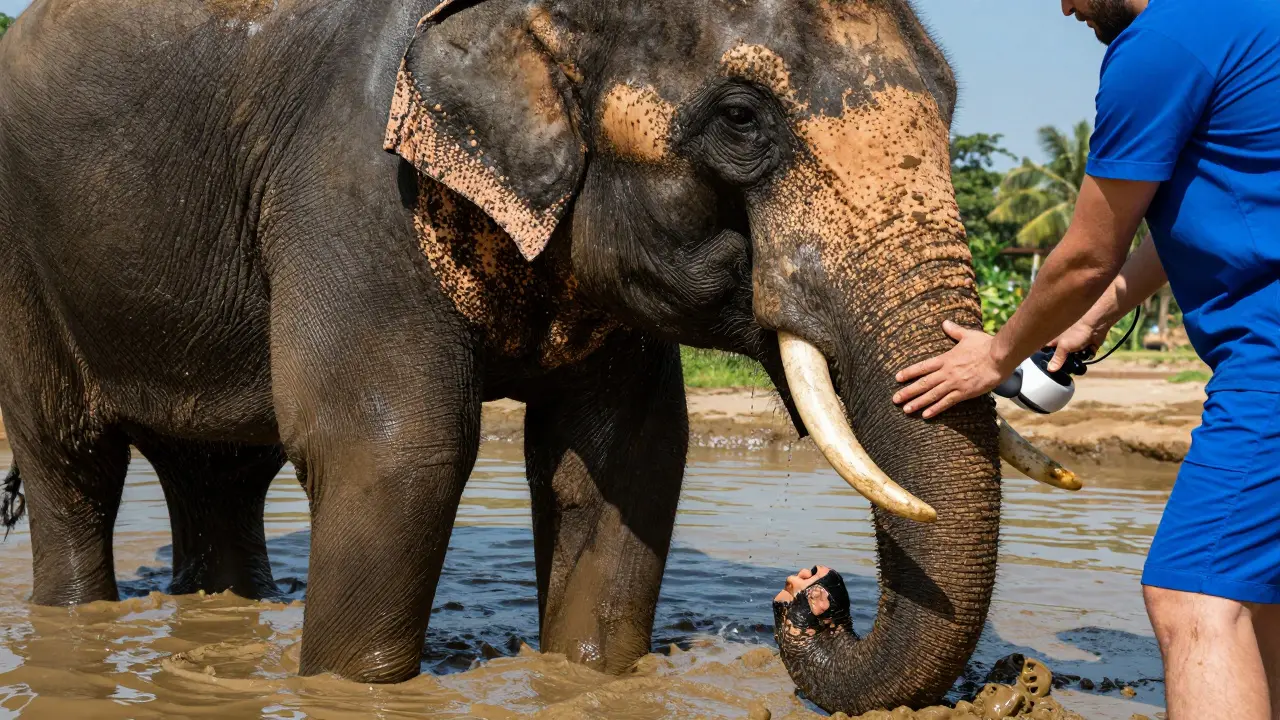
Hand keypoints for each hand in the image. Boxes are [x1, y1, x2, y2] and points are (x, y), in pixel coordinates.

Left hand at [893, 321, 1008, 418]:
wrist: (999, 357)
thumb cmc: (985, 345)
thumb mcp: (968, 335)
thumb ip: (954, 331)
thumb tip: (945, 323)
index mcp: (945, 359)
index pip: (922, 367)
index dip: (909, 372)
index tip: (897, 378)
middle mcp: (947, 372)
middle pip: (923, 383)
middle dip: (908, 392)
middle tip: (895, 399)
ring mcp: (954, 383)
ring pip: (932, 395)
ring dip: (917, 402)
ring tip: (906, 410)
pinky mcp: (964, 393)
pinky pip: (947, 403)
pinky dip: (935, 409)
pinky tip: (925, 415)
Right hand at [1045, 318, 1112, 371]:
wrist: (1095, 326)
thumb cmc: (1076, 333)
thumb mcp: (1064, 346)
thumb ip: (1057, 358)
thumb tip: (1050, 369)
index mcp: (1054, 342)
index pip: (1046, 353)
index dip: (1046, 361)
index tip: (1047, 369)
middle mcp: (1063, 345)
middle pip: (1059, 359)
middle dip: (1062, 365)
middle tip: (1063, 370)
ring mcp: (1074, 348)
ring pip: (1071, 360)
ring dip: (1075, 362)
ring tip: (1076, 361)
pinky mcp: (1084, 349)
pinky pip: (1082, 358)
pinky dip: (1084, 358)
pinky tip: (1084, 357)